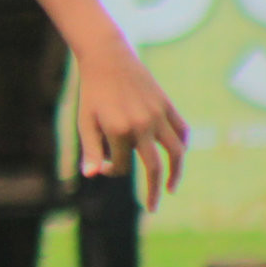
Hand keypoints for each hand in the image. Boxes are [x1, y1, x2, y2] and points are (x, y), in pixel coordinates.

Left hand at [76, 47, 188, 210]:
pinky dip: (180, 145)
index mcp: (119, 131)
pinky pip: (181, 131)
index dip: (112, 170)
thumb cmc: (91, 92)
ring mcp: (158, 116)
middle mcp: (142, 126)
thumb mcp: (85, 122)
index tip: (104, 164)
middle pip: (154, 168)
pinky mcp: (166, 106)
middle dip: (153, 191)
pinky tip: (176, 156)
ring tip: (171, 188)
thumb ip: (91, 150)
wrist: (107, 58)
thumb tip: (93, 176)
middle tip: (152, 208)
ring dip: (176, 173)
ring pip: (176, 152)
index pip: (121, 166)